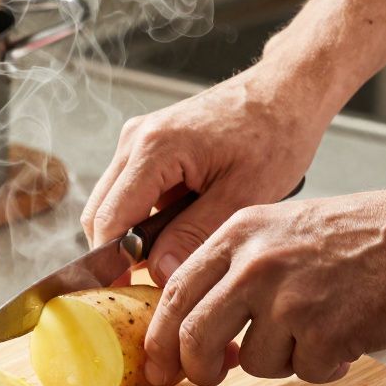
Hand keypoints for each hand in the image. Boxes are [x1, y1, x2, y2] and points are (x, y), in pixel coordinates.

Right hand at [81, 65, 332, 283]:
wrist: (286, 91)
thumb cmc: (275, 133)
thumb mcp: (243, 194)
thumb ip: (195, 236)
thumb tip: (159, 273)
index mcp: (154, 148)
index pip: (109, 220)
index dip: (112, 263)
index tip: (127, 295)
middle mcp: (135, 139)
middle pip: (99, 213)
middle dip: (119, 252)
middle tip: (153, 283)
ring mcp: (137, 139)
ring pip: (111, 203)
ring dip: (133, 234)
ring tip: (173, 254)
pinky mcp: (146, 143)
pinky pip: (128, 190)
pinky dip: (143, 217)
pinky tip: (178, 227)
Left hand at [143, 187, 385, 385]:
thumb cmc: (367, 234)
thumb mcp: (283, 229)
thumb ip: (237, 267)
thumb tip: (195, 321)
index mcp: (239, 232)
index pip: (175, 292)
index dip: (159, 336)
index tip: (156, 363)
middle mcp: (255, 262)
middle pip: (193, 335)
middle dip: (196, 368)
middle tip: (210, 377)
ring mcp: (288, 297)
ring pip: (251, 362)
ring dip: (281, 361)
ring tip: (316, 331)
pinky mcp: (324, 331)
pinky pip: (303, 372)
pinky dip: (324, 367)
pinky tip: (346, 338)